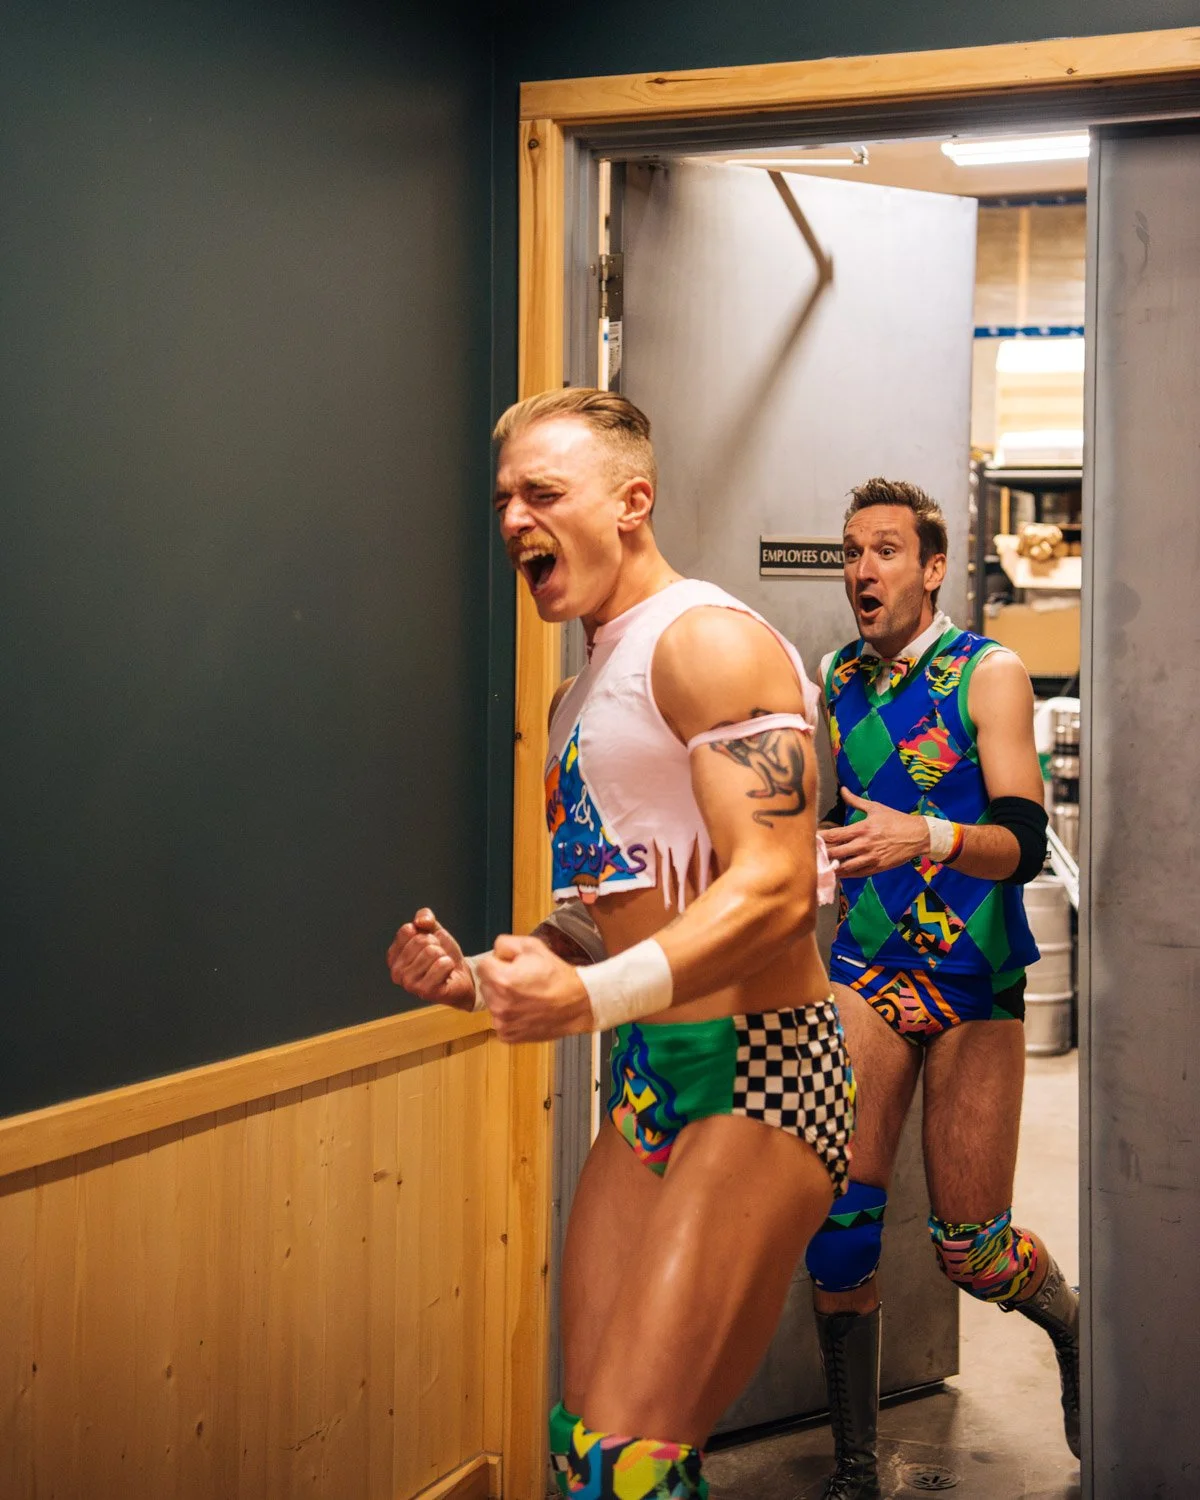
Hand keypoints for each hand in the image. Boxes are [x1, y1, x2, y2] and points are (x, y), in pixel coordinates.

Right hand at [386, 908, 476, 1009]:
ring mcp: (409, 984)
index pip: (407, 930)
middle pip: (421, 941)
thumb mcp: (433, 929)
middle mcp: (396, 972)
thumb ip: (424, 917)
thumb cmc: (443, 953)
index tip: (428, 944)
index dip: (424, 932)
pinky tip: (447, 974)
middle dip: (436, 945)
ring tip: (441, 965)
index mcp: (393, 956)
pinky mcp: (425, 992)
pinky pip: (442, 965)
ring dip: (443, 955)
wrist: (461, 974)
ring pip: (432, 952)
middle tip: (438, 957)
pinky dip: (449, 964)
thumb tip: (419, 922)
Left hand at [477, 935, 592, 1042]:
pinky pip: (500, 1020)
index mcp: (501, 979)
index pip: (483, 966)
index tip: (512, 967)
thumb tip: (494, 953)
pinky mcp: (507, 1035)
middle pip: (486, 985)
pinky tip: (526, 1010)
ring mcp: (502, 1022)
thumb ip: (505, 944)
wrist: (576, 1004)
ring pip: (492, 1003)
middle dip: (498, 981)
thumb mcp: (533, 947)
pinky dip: (509, 1016)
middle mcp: (498, 1003)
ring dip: (503, 999)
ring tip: (526, 997)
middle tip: (521, 982)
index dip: (498, 963)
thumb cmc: (556, 975)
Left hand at [821, 789, 927, 877]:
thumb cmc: (896, 820)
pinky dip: (845, 874)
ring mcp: (870, 858)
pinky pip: (856, 874)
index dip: (820, 839)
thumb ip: (855, 800)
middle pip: (835, 853)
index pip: (834, 835)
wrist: (918, 836)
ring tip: (821, 866)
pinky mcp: (877, 868)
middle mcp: (864, 844)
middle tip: (811, 855)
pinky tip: (837, 872)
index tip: (811, 839)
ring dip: (831, 867)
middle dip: (822, 854)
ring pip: (844, 867)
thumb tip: (842, 789)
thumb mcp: (875, 808)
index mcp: (862, 829)